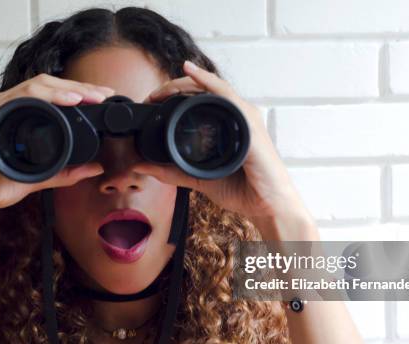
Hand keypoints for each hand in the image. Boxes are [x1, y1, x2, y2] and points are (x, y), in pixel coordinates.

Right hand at [0, 74, 114, 216]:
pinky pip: (24, 97)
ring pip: (39, 85)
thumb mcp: (41, 176)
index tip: (102, 98)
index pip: (53, 95)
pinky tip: (70, 101)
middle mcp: (8, 107)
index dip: (80, 93)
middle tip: (104, 94)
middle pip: (49, 85)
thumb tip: (95, 168)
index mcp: (19, 116)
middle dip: (80, 87)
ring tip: (93, 96)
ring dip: (69, 88)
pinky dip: (49, 96)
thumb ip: (66, 172)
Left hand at [135, 60, 312, 224]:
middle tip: (153, 95)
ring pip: (213, 88)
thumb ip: (172, 171)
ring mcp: (244, 117)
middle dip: (175, 87)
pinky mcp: (249, 123)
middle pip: (205, 90)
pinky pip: (226, 95)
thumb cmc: (243, 191)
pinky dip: (208, 81)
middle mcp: (238, 117)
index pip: (201, 100)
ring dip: (187, 82)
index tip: (153, 102)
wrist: (267, 206)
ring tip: (164, 88)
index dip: (175, 96)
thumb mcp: (198, 178)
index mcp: (228, 126)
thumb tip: (142, 167)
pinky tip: (192, 72)